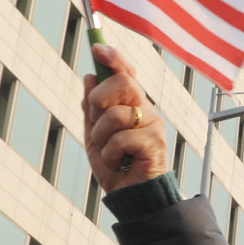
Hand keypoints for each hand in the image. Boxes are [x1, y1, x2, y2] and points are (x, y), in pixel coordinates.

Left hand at [83, 42, 167, 189]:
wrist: (132, 197)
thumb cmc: (116, 167)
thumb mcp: (95, 135)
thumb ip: (92, 109)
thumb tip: (88, 76)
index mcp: (132, 104)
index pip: (126, 73)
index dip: (114, 58)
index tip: (97, 48)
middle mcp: (146, 109)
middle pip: (123, 83)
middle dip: (99, 100)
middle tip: (95, 121)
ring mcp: (153, 125)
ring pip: (115, 115)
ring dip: (101, 138)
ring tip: (108, 154)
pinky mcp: (155, 143)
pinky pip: (121, 139)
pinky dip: (111, 155)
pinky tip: (120, 164)